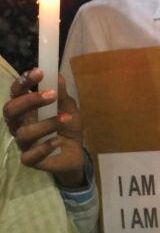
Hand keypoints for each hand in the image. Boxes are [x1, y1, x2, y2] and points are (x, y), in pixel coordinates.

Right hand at [3, 68, 84, 186]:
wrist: (76, 150)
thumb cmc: (66, 124)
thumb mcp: (68, 106)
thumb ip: (62, 93)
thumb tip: (57, 75)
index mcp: (25, 107)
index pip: (16, 92)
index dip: (23, 81)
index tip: (39, 72)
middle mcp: (19, 124)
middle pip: (10, 110)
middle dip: (29, 100)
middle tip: (52, 94)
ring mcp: (23, 142)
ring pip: (24, 133)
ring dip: (46, 124)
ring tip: (66, 118)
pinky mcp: (30, 160)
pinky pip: (29, 156)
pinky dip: (44, 147)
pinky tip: (58, 141)